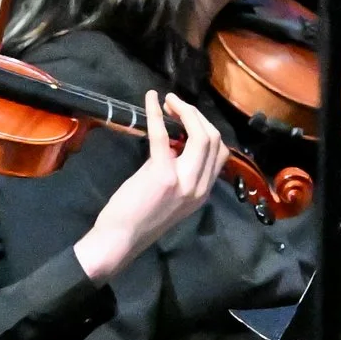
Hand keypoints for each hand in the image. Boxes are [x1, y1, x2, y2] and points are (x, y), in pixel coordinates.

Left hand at [75, 93, 228, 279]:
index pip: (220, 152)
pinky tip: (151, 100)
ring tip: (169, 102)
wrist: (120, 239)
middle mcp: (200, 187)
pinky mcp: (162, 174)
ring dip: (185, 112)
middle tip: (175, 106)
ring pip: (200, 135)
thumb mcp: (169, 194)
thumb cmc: (139, 217)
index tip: (186, 118)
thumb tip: (174, 143)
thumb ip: (177, 169)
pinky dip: (156, 114)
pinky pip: (163, 136)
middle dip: (196, 116)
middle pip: (213, 139)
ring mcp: (184, 181)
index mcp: (203, 192)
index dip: (206, 128)